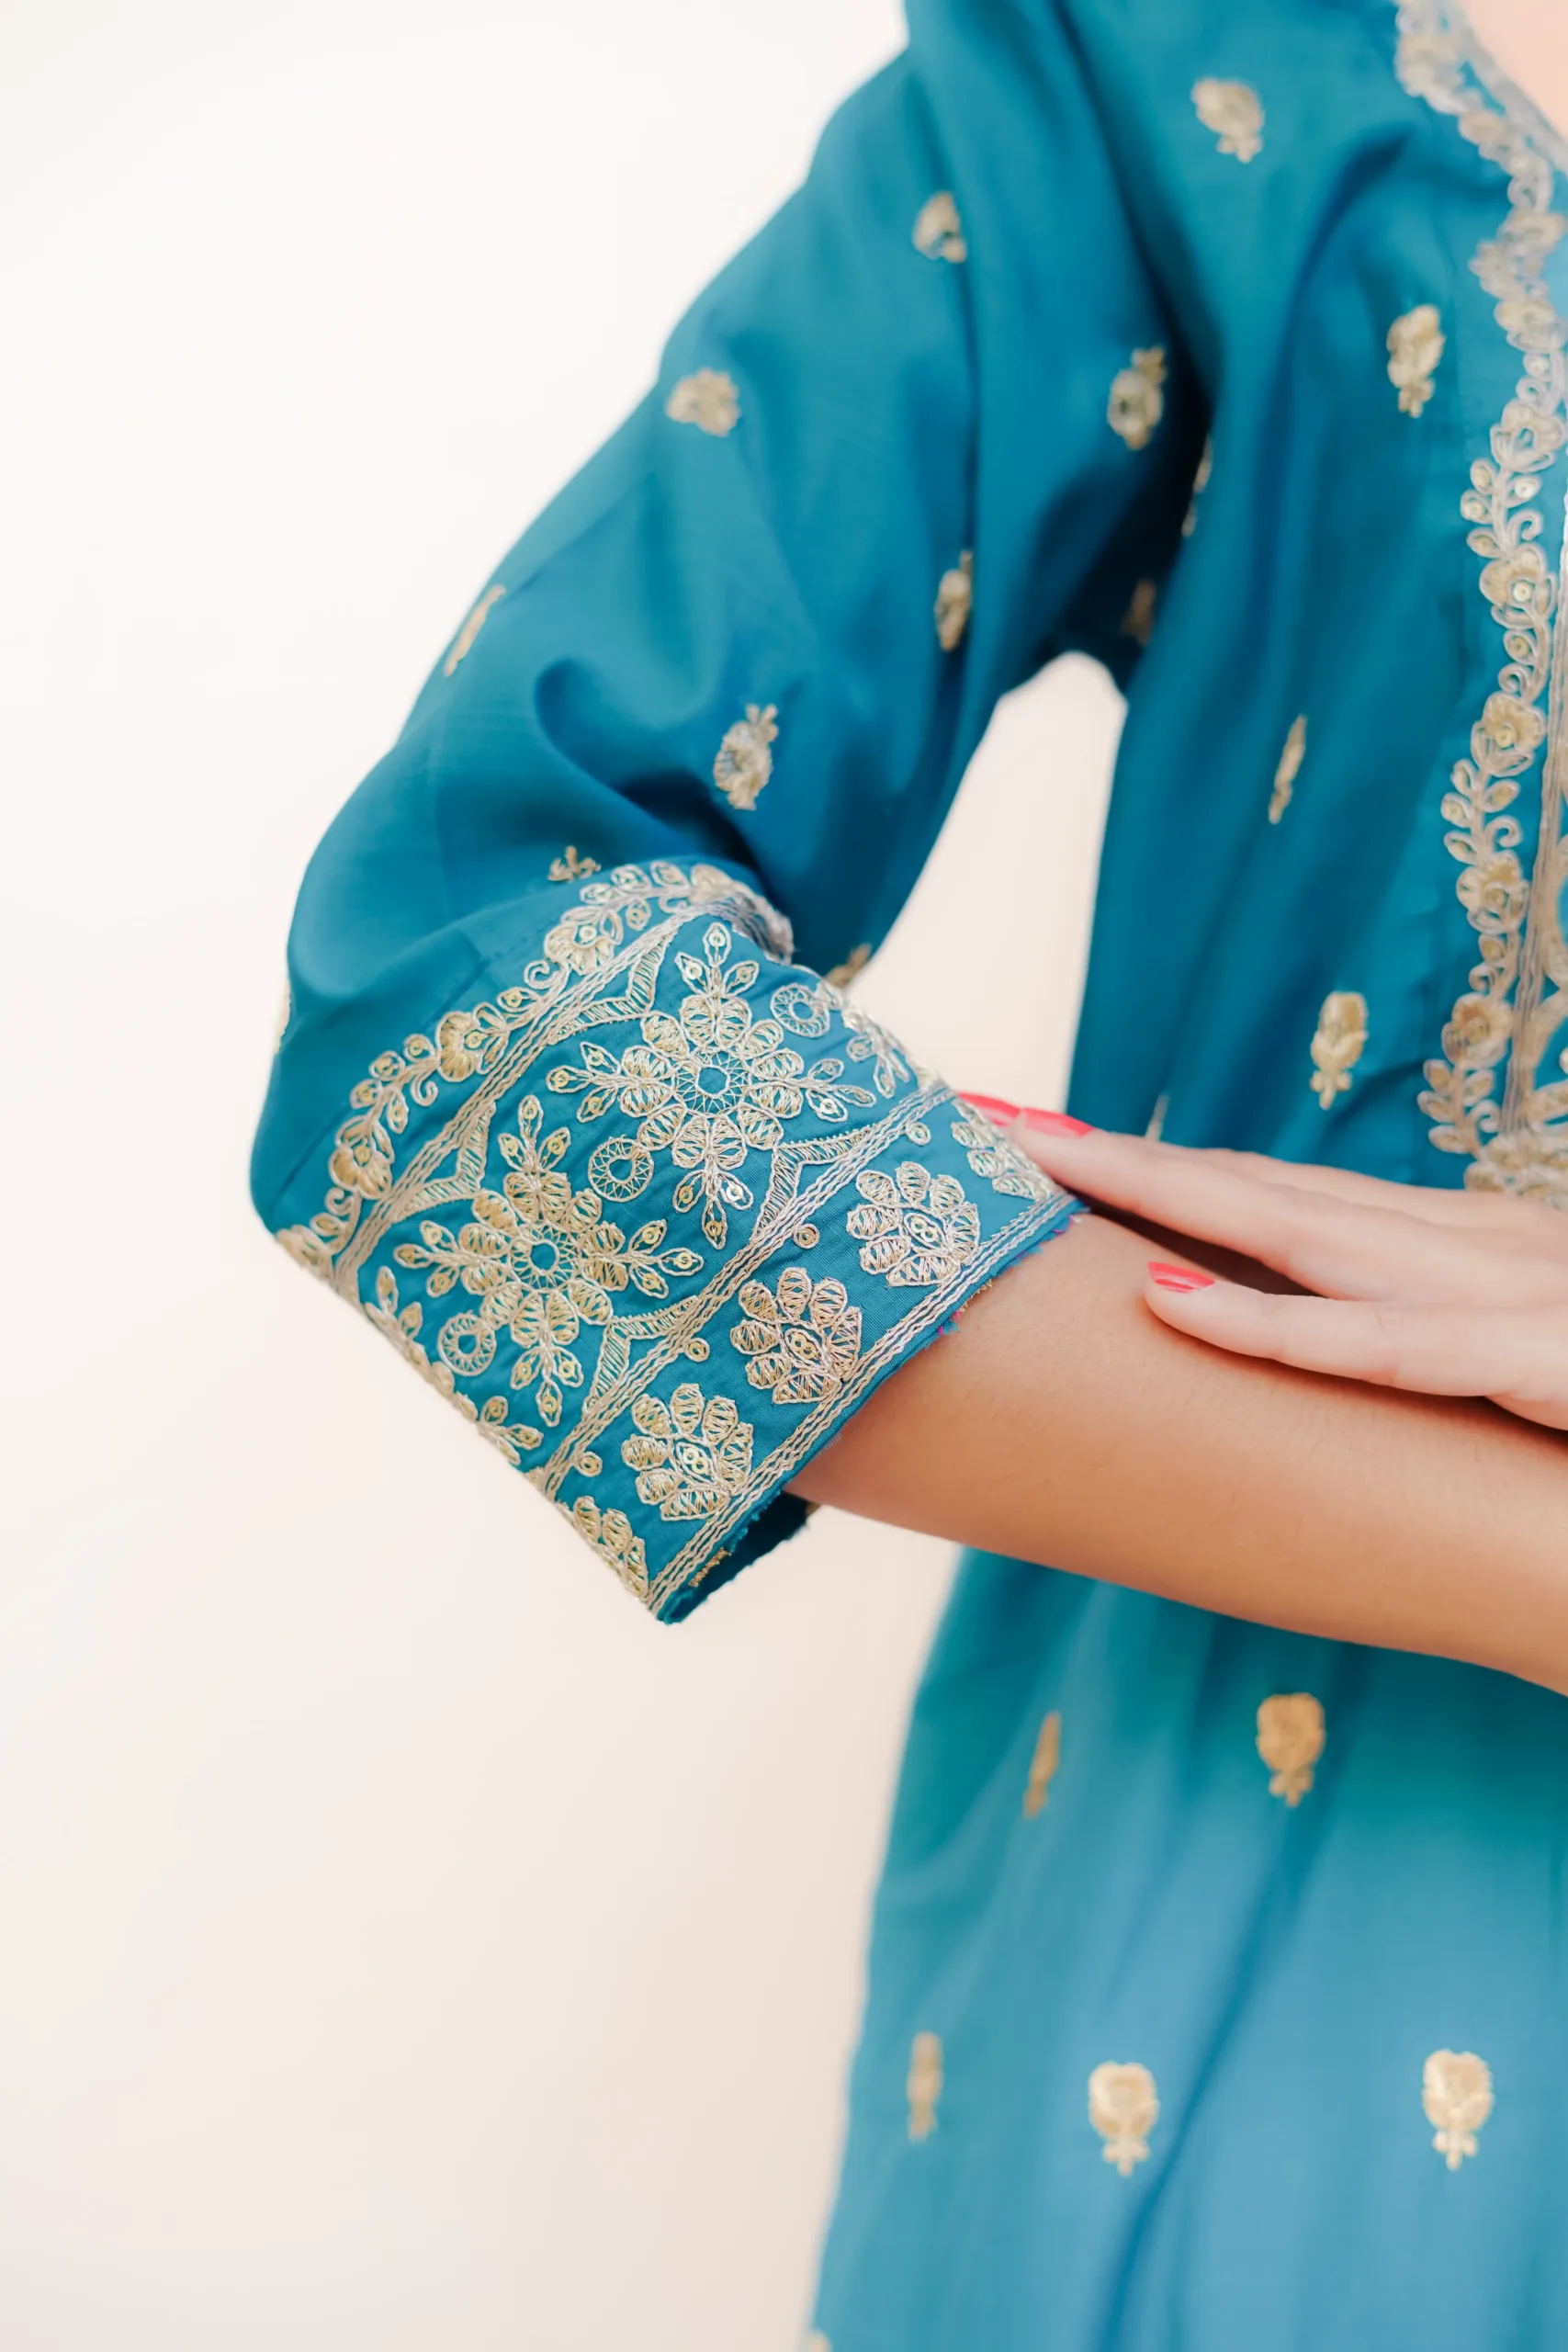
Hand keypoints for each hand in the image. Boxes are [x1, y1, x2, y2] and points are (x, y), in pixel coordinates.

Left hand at [976, 1105, 1567, 1433]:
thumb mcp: (1527, 1354)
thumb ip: (1437, 1343)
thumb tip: (1339, 1354)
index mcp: (1452, 1244)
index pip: (1275, 1192)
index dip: (1157, 1167)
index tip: (1044, 1143)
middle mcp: (1456, 1243)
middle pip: (1254, 1186)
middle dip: (1116, 1153)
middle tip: (988, 1120)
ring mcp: (1488, 1290)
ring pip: (1288, 1228)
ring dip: (1153, 1187)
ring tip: (1035, 1158)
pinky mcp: (1530, 1357)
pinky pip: (1377, 1344)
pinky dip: (1266, 1322)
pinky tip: (1166, 1299)